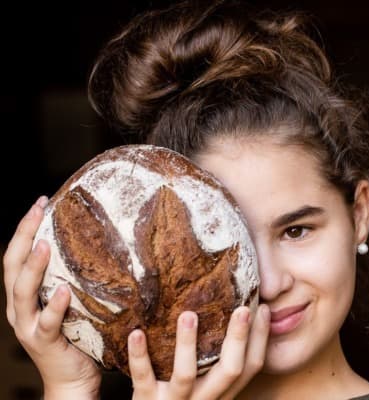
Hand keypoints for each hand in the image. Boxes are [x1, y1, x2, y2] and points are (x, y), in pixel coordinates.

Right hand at [3, 196, 101, 399]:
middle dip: (23, 235)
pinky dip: (54, 306)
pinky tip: (64, 290)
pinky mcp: (45, 342)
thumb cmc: (75, 335)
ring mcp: (30, 326)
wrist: (72, 379)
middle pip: (12, 266)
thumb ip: (71, 277)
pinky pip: (48, 322)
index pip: (18, 254)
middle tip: (38, 209)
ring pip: (22, 292)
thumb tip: (94, 244)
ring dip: (32, 267)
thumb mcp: (69, 301)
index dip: (25, 228)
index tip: (41, 201)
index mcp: (26, 294)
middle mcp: (21, 308)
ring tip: (44, 244)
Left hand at [128, 304, 269, 399]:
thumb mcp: (206, 387)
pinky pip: (143, 378)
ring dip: (187, 344)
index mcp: (221, 393)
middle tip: (243, 308)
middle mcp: (205, 399)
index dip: (260, 340)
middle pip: (229, 371)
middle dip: (239, 339)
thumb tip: (225, 318)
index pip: (250, 368)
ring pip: (186, 375)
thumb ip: (215, 362)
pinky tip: (137, 333)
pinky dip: (139, 356)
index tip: (264, 309)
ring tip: (188, 315)